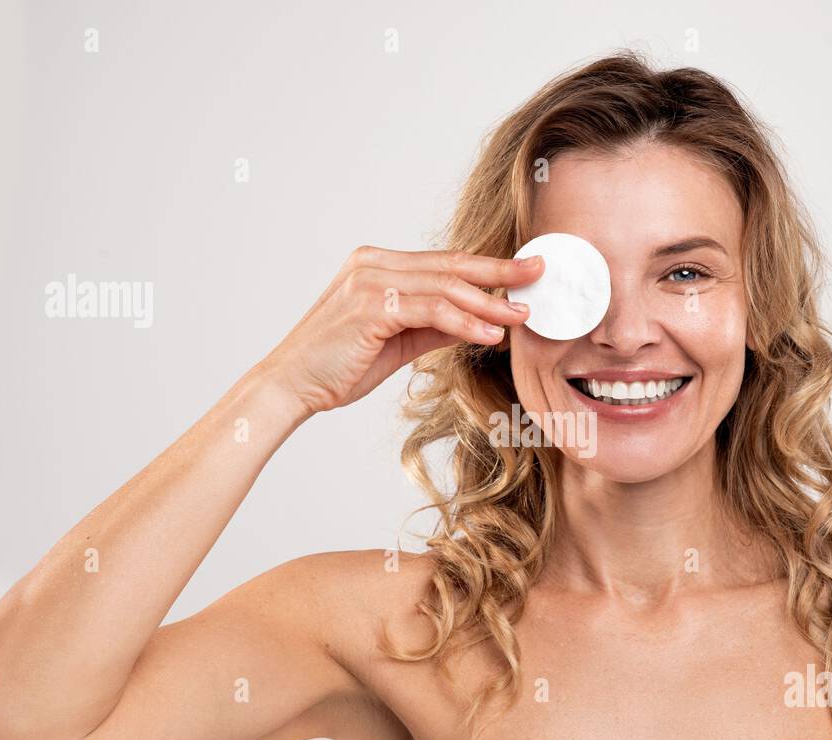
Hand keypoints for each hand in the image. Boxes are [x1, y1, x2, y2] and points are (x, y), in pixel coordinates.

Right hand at [258, 245, 543, 414]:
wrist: (292, 384)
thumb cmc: (339, 365)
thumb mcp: (398, 341)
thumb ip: (434, 325)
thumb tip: (477, 321)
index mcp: (378, 264)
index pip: (445, 262)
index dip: (488, 266)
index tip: (525, 271)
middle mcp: (374, 263)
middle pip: (452, 265)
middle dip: (500, 271)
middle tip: (539, 275)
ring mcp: (371, 281)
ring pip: (447, 286)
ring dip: (489, 302)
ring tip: (521, 316)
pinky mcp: (371, 306)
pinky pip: (432, 310)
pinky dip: (465, 322)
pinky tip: (490, 335)